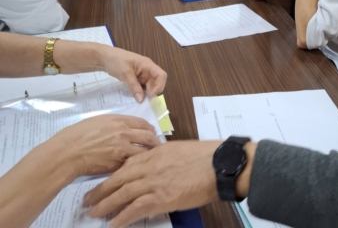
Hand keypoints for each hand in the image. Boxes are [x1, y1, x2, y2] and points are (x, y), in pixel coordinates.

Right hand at [51, 115, 159, 178]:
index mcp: (119, 121)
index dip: (150, 128)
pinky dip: (136, 165)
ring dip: (149, 155)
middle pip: (149, 137)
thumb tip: (128, 128)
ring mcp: (121, 150)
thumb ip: (116, 123)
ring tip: (151, 158)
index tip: (153, 133)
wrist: (67, 152)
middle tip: (157, 146)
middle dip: (155, 142)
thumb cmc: (79, 134)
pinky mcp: (117, 165)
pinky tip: (137, 167)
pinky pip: (132, 165)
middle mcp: (124, 134)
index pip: (143, 123)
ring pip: (144, 152)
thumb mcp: (99, 121)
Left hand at [84, 141, 220, 227]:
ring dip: (105, 204)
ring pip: (122, 194)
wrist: (216, 165)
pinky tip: (113, 224)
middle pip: (118, 179)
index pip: (126, 164)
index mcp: (154, 153)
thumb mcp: (177, 150)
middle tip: (87, 200)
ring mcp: (153, 182)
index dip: (111, 175)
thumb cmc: (202, 156)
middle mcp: (149, 166)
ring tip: (93, 213)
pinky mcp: (160, 198)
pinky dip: (122, 217)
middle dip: (100, 190)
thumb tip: (154, 165)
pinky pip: (135, 209)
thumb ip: (161, 157)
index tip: (101, 182)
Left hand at [100, 46, 166, 101]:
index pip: (161, 75)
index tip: (151, 96)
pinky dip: (141, 93)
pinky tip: (136, 98)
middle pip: (156, 82)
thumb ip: (134, 87)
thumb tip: (141, 100)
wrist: (105, 58)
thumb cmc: (116, 61)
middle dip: (152, 92)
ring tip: (139, 101)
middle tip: (144, 101)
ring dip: (146, 94)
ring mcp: (142, 75)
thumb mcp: (125, 74)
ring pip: (150, 86)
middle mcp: (148, 70)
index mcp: (148, 65)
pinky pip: (142, 87)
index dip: (159, 86)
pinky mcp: (137, 79)